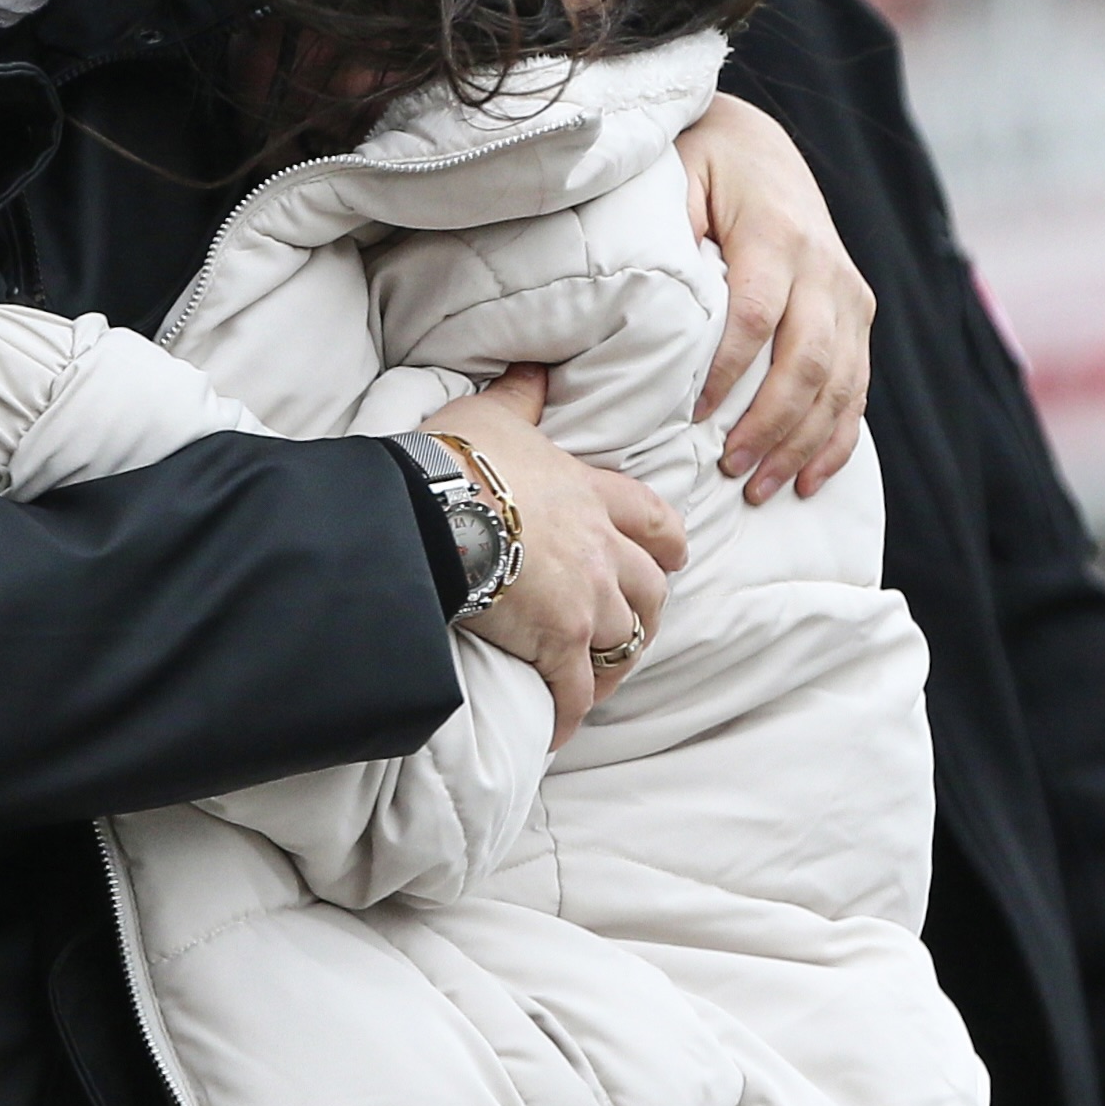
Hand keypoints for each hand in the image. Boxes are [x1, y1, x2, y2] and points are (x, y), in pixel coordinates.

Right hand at [422, 368, 687, 750]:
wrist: (433, 509)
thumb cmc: (458, 460)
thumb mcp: (494, 417)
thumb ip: (522, 399)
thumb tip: (532, 374)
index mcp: (591, 496)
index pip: (654, 521)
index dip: (667, 544)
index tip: (671, 558)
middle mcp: (602, 550)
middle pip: (651, 591)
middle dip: (647, 613)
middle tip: (631, 630)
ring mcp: (586, 599)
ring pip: (624, 642)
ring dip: (613, 664)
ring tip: (594, 683)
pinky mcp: (560, 642)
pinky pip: (576, 691)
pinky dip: (570, 713)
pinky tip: (558, 731)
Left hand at [675, 92, 871, 501]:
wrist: (761, 146)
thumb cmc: (702, 168)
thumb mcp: (676, 178)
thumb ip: (667, 231)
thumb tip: (648, 302)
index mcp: (776, 234)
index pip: (756, 315)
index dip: (729, 371)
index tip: (692, 415)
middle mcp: (824, 267)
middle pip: (807, 360)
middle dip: (770, 424)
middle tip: (730, 470)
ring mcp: (848, 293)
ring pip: (840, 382)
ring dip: (803, 443)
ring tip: (762, 488)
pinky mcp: (858, 313)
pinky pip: (858, 386)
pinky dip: (838, 437)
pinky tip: (812, 480)